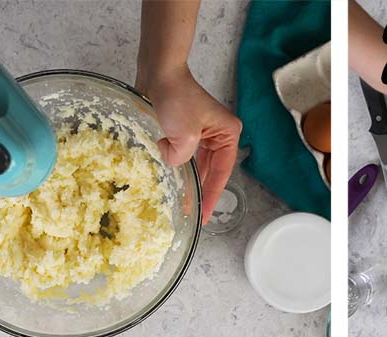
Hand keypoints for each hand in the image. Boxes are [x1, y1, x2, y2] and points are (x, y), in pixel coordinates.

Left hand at [138, 68, 241, 223]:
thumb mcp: (183, 135)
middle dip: (199, 188)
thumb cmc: (176, 97)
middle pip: (210, 170)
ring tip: (180, 196)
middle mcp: (219, 135)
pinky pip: (183, 153)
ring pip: (196, 163)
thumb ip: (181, 159)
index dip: (212, 196)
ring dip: (185, 173)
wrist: (158, 71)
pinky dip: (174, 159)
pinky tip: (166, 162)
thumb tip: (174, 163)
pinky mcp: (185, 128)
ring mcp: (202, 132)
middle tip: (192, 211)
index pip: (221, 173)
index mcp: (227, 135)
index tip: (205, 215)